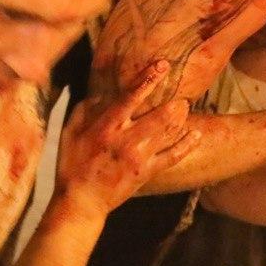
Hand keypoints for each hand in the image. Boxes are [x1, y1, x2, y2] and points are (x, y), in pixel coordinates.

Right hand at [55, 60, 199, 220]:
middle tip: (181, 97)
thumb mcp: (70, 132)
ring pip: (168, 132)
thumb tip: (100, 92)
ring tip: (186, 108)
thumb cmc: (72, 163)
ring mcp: (139, 157)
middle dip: (174, 104)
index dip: (148, 79)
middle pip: (159, 115)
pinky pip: (173, 156)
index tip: (163, 65)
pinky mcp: (147, 172)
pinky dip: (186, 144)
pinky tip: (196, 134)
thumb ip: (85, 109)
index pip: (131, 97)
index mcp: (106, 126)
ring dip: (180, 118)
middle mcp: (125, 139)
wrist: (81, 200)